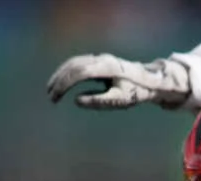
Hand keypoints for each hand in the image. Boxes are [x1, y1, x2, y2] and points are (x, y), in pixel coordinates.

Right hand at [45, 54, 190, 109]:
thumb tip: (77, 100)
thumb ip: (99, 101)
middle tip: (50, 97)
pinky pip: (78, 63)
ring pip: (73, 62)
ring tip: (51, 90)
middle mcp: (100, 59)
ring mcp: (99, 59)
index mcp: (105, 67)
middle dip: (59, 80)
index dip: (64, 84)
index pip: (78, 72)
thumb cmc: (136, 92)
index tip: (55, 98)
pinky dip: (67, 72)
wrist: (149, 81)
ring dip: (60, 75)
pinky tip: (61, 82)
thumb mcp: (120, 100)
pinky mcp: (99, 61)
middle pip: (73, 65)